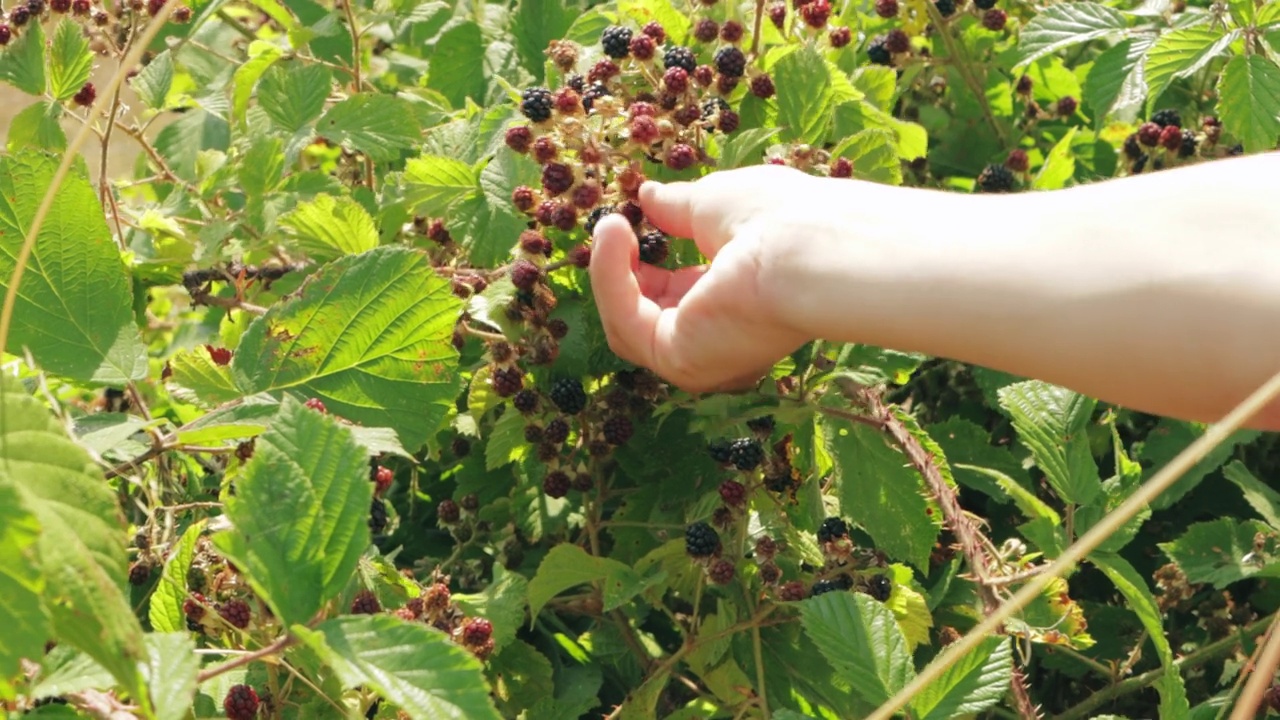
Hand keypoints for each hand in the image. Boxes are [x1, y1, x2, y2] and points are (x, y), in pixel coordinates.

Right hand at [588, 165, 820, 393]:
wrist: (808, 248)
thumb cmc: (780, 218)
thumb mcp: (714, 204)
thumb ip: (678, 207)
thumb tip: (647, 195)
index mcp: (736, 299)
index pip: (676, 295)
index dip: (643, 264)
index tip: (628, 224)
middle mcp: (720, 336)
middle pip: (645, 318)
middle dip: (621, 271)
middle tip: (613, 224)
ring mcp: (699, 355)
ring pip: (627, 324)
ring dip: (609, 270)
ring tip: (611, 224)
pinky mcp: (681, 361)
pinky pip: (626, 322)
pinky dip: (610, 278)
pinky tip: (615, 232)